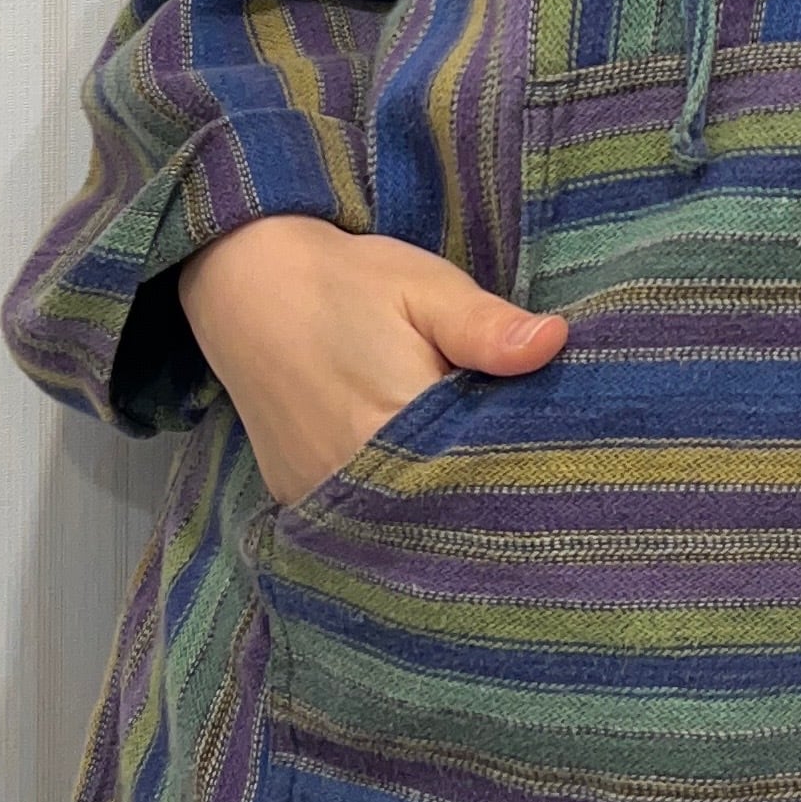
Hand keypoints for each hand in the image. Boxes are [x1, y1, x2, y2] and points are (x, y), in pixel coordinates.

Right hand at [177, 216, 567, 505]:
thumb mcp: (427, 288)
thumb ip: (486, 327)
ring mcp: (318, 494)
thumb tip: (553, 342)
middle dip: (485, 490)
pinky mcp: (298, 498)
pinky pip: (362, 519)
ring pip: (402, 520)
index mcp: (395, 425)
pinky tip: (421, 477)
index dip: (522, 466)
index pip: (482, 475)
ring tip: (475, 469)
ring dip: (439, 500)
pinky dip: (395, 504)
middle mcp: (352, 477)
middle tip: (522, 461)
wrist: (246, 282)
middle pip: (444, 507)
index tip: (552, 449)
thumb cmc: (348, 281)